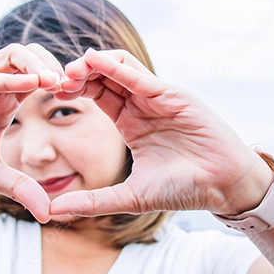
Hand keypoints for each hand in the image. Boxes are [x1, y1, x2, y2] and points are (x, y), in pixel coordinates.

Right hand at [0, 44, 63, 222]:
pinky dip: (8, 78)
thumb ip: (20, 189)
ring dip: (38, 64)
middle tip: (75, 87)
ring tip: (57, 83)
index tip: (82, 98)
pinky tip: (30, 85)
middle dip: (56, 65)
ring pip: (12, 55)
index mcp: (4, 100)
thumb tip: (50, 215)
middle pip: (32, 55)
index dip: (62, 82)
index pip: (41, 76)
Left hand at [47, 48, 273, 217]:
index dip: (73, 90)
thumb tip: (53, 211)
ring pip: (120, 66)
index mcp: (131, 122)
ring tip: (71, 70)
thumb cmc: (184, 189)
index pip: (97, 94)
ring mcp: (159, 97)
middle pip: (104, 76)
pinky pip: (140, 75)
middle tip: (54, 80)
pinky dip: (116, 67)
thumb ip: (93, 201)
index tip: (50, 96)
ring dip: (93, 65)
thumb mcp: (130, 197)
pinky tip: (95, 62)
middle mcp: (143, 104)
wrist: (223, 187)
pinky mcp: (174, 95)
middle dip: (78, 73)